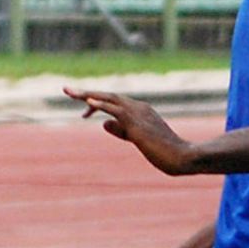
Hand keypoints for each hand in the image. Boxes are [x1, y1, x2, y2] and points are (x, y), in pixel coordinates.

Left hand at [64, 87, 196, 175]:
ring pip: (109, 99)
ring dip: (87, 95)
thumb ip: (121, 131)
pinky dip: (101, 105)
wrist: (182, 157)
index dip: (96, 103)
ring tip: (69, 92)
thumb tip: (103, 123)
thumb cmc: (163, 151)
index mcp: (140, 110)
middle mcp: (138, 107)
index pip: (113, 102)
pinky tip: (87, 102)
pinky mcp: (137, 124)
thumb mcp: (137, 140)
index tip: (83, 109)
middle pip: (108, 96)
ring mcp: (138, 114)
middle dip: (86, 93)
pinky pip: (116, 110)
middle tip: (66, 89)